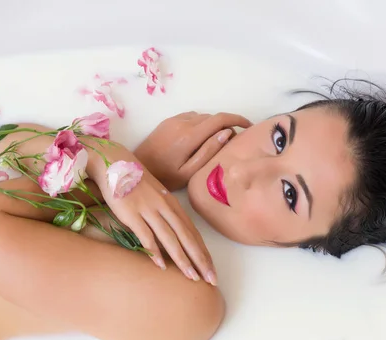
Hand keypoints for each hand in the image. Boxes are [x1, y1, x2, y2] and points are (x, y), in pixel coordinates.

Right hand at [84, 140, 216, 284]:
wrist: (114, 163)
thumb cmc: (134, 181)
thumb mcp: (155, 196)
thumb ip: (165, 213)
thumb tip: (174, 233)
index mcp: (172, 204)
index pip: (193, 233)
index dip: (204, 253)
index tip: (212, 270)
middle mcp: (165, 208)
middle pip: (187, 238)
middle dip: (200, 260)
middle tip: (211, 280)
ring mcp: (149, 210)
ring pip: (170, 239)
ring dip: (182, 259)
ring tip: (191, 277)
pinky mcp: (132, 213)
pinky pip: (146, 235)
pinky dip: (154, 251)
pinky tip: (161, 265)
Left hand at [134, 112, 252, 190]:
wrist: (136, 170)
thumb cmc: (164, 177)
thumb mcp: (188, 173)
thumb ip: (208, 152)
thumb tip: (227, 134)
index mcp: (189, 136)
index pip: (220, 119)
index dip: (238, 120)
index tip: (249, 127)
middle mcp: (182, 122)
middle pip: (212, 117)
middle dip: (227, 125)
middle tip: (233, 142)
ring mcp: (174, 120)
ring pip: (202, 116)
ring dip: (213, 125)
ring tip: (216, 142)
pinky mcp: (168, 121)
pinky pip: (191, 117)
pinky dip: (201, 124)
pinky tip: (200, 139)